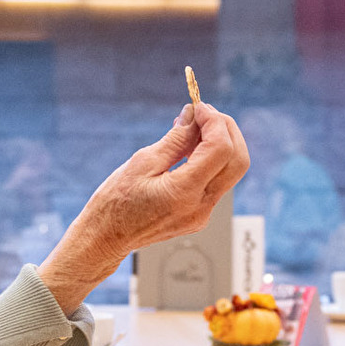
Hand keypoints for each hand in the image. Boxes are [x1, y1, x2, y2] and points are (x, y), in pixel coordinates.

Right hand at [39, 103, 248, 309]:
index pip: (221, 149)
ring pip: (230, 172)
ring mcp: (203, 215)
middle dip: (227, 130)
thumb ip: (176, 139)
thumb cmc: (116, 203)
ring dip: (220, 143)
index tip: (199, 107)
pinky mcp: (200, 216)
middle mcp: (200, 207)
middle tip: (204, 113)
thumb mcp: (142, 163)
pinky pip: (216, 182)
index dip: (215, 122)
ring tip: (193, 128)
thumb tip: (194, 116)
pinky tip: (190, 148)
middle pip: (238, 161)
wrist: (106, 238)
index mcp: (184, 193)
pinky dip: (211, 160)